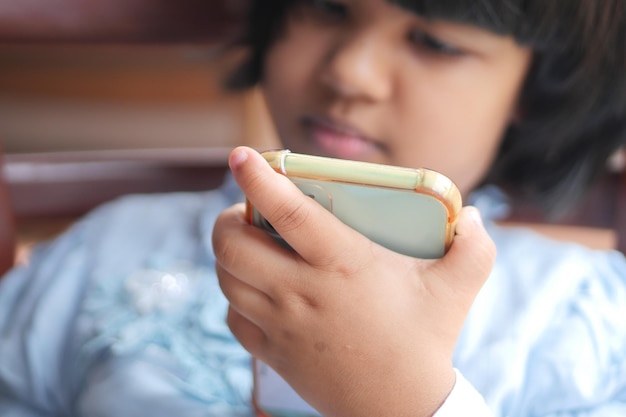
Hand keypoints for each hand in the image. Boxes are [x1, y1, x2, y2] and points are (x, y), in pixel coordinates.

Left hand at [213, 146, 495, 416]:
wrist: (400, 408)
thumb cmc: (426, 341)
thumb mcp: (459, 289)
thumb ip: (474, 247)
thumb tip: (473, 215)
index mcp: (342, 265)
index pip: (289, 212)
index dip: (259, 179)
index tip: (242, 155)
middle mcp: (302, 292)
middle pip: (234, 246)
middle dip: (227, 219)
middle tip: (246, 212)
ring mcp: (282, 325)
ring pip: (226, 279)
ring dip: (227, 255)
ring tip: (248, 244)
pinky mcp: (272, 353)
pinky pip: (233, 317)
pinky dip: (235, 296)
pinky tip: (255, 289)